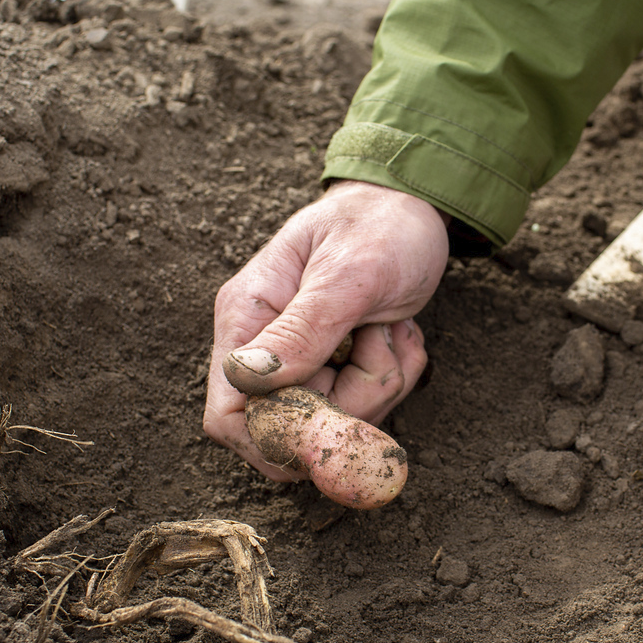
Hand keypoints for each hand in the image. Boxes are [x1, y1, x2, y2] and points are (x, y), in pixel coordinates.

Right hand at [204, 181, 448, 480]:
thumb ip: (302, 329)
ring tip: (391, 329)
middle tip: (381, 342)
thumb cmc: (379, 225)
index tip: (336, 419)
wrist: (411, 206)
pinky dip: (391, 379)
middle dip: (350, 403)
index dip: (278, 436)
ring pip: (332, 425)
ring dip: (379, 385)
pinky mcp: (333, 368)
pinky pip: (360, 409)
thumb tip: (247, 378)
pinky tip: (398, 334)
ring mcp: (298, 361)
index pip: (230, 416)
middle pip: (291, 430)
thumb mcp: (349, 273)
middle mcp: (262, 346)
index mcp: (247, 317)